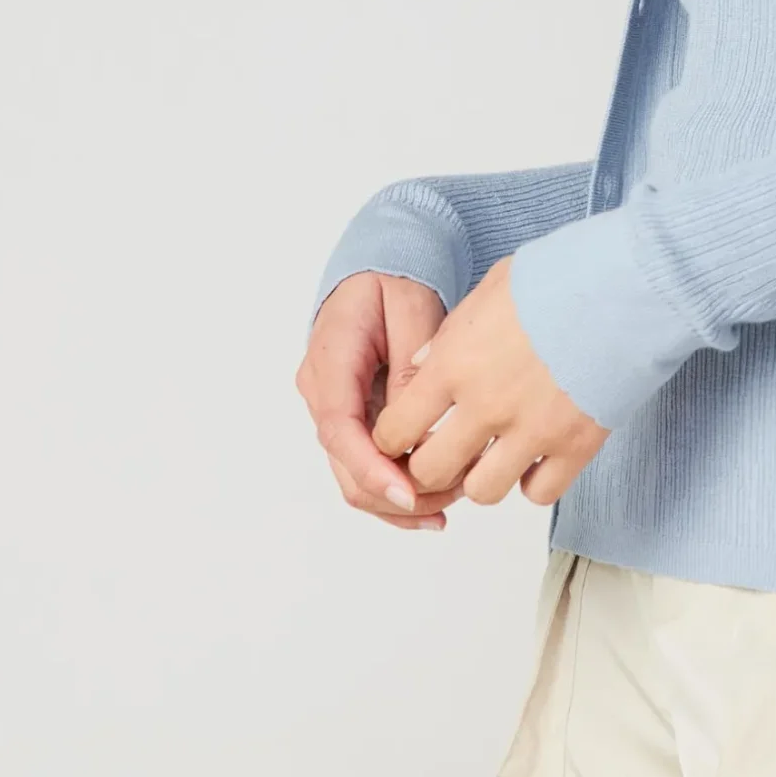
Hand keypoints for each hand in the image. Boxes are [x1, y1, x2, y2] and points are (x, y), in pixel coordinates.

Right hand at [296, 271, 462, 529]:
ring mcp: (335, 410)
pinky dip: (396, 490)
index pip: (340, 429)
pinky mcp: (353, 420)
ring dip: (400, 500)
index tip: (410, 494)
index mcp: (330, 362)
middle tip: (453, 496)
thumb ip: (411, 363)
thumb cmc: (394, 279)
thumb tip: (419, 419)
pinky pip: (367, 466)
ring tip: (453, 500)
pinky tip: (434, 509)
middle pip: (346, 466)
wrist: (381, 267)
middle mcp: (323, 393)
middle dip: (396, 493)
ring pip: (355, 476)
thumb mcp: (410, 308)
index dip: (373, 469)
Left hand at [371, 255, 609, 507]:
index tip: (408, 430)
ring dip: (482, 476)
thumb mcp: (491, 288)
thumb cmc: (561, 275)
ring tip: (495, 452)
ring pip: (482, 492)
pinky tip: (537, 455)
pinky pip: (539, 493)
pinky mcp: (577, 446)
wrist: (629, 283)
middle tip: (447, 449)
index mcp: (456, 362)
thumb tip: (422, 366)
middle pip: (430, 471)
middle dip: (431, 465)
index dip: (394, 436)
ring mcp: (533, 431)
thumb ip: (450, 333)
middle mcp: (488, 404)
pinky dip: (533, 481)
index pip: (395, 429)